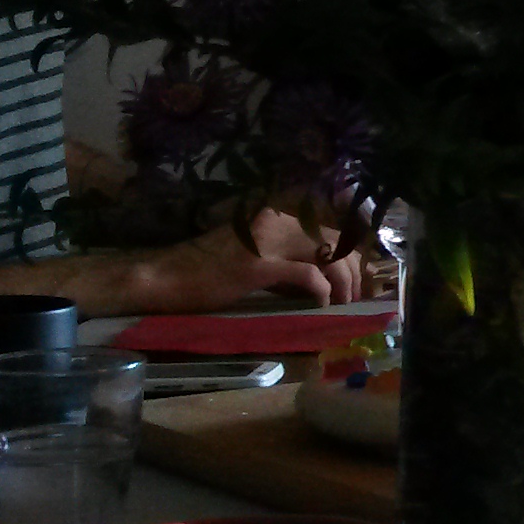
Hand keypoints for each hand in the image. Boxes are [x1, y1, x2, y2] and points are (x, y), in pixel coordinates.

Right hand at [113, 208, 365, 313]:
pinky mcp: (258, 265)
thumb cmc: (205, 273)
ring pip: (328, 255)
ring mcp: (266, 241)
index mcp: (274, 218)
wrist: (164, 278)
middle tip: (357, 297)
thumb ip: (286, 260)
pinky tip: (323, 305)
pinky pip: (307, 274)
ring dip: (343, 282)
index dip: (350, 257)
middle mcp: (275, 222)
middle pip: (334, 242)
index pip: (328, 232)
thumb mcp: (254, 258)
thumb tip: (322, 277)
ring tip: (344, 304)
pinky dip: (322, 291)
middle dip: (353, 271)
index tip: (358, 280)